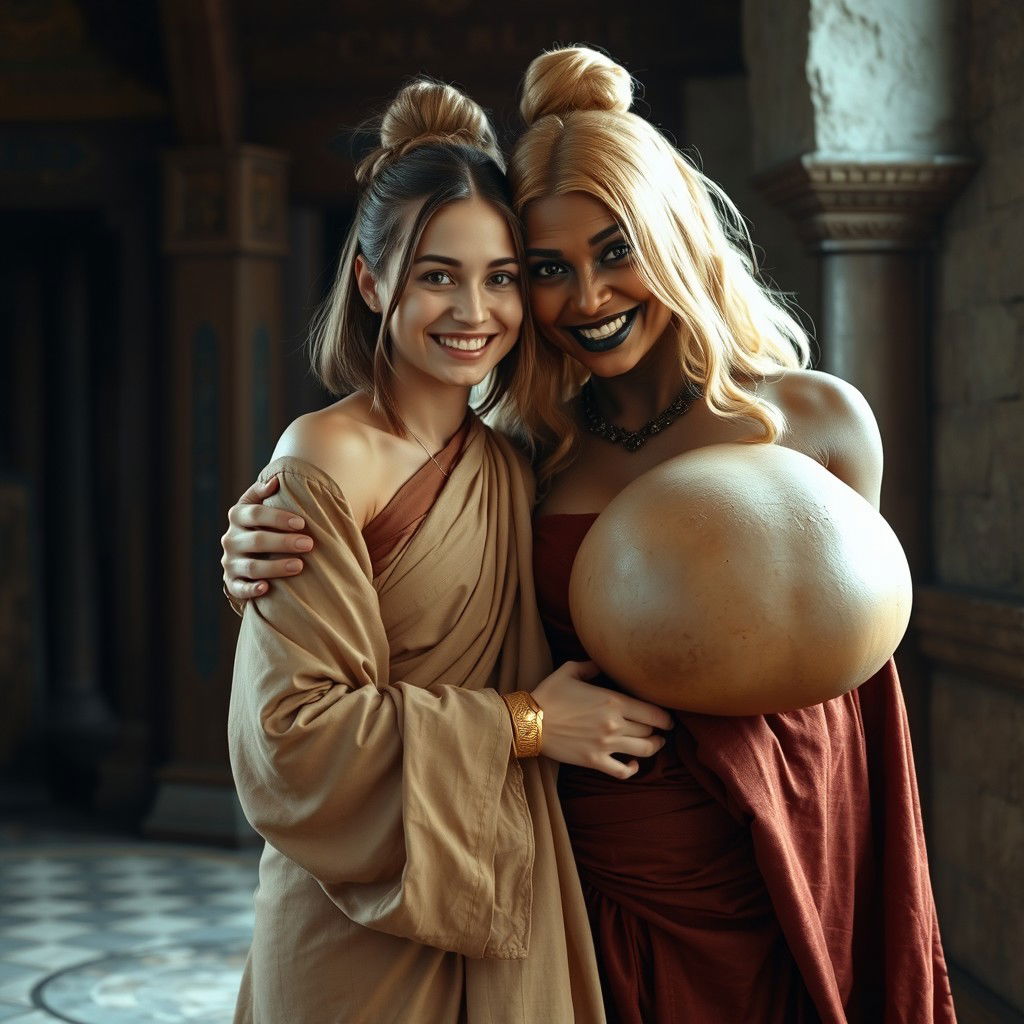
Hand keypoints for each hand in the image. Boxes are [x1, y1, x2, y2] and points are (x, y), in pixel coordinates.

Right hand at [221, 477, 313, 601]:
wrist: (246, 553)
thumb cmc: (262, 524)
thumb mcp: (258, 505)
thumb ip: (263, 493)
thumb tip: (275, 481)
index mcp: (237, 516)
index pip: (255, 513)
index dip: (278, 518)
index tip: (302, 523)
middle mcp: (230, 539)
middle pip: (256, 540)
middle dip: (284, 542)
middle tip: (308, 544)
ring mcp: (230, 562)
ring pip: (251, 567)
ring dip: (275, 567)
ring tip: (299, 566)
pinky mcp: (232, 582)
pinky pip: (239, 588)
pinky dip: (251, 589)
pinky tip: (267, 588)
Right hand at [532, 661, 673, 779]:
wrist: (528, 722)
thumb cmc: (549, 694)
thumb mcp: (570, 670)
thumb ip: (592, 665)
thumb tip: (603, 662)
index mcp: (613, 701)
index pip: (653, 712)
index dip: (665, 716)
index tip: (667, 717)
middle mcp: (614, 724)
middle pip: (650, 731)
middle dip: (658, 730)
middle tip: (660, 728)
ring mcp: (606, 745)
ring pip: (644, 750)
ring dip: (654, 747)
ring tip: (655, 743)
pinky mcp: (595, 761)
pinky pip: (623, 771)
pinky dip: (633, 769)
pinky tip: (633, 763)